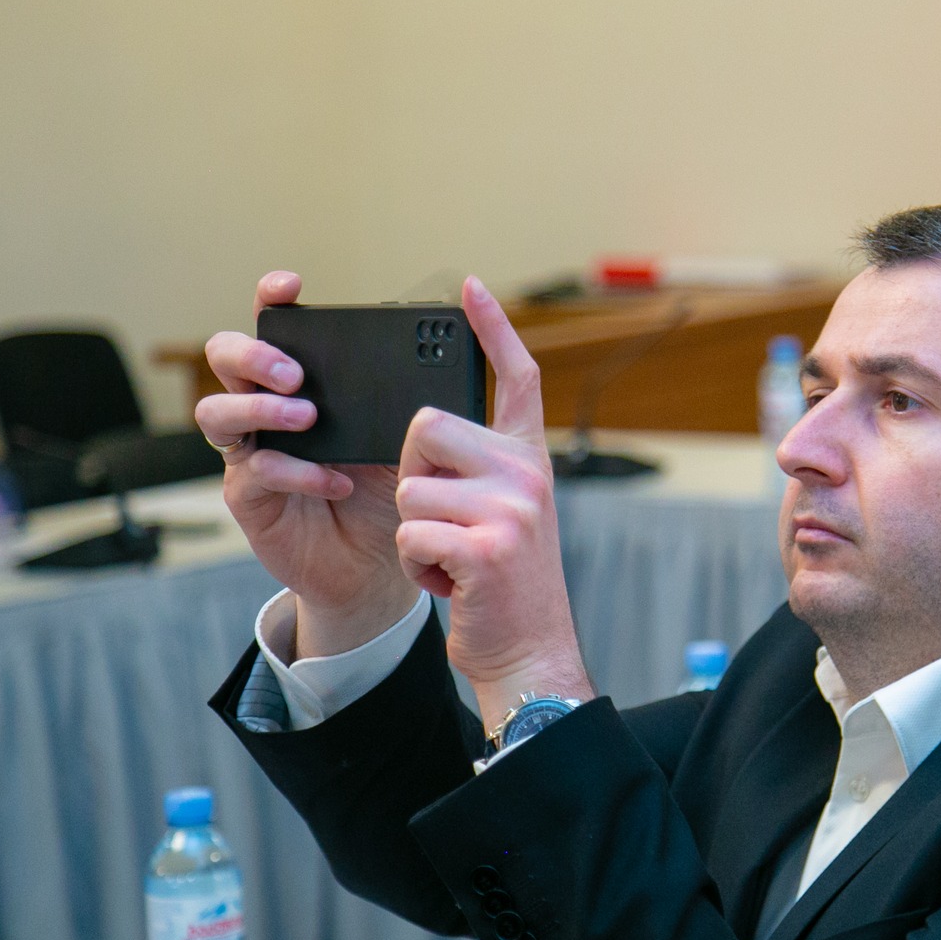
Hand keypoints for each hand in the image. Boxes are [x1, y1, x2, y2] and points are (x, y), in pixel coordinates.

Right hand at [196, 271, 414, 656]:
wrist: (380, 567)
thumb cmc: (388, 491)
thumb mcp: (406, 438)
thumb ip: (409, 401)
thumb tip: (440, 361)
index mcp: (302, 383)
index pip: (275, 328)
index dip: (272, 300)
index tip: (289, 286)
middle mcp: (265, 409)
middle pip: (224, 357)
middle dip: (253, 354)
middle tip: (295, 373)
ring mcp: (250, 452)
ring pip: (216, 411)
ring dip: (260, 407)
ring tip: (306, 416)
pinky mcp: (249, 497)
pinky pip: (255, 471)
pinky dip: (296, 471)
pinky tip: (336, 480)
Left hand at [394, 276, 592, 731]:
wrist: (530, 652)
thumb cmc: (503, 587)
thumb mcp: (507, 515)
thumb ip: (482, 469)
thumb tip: (425, 432)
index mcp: (530, 460)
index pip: (517, 377)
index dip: (492, 328)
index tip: (470, 287)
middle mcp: (527, 474)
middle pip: (427, 427)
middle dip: (413, 475)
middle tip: (443, 522)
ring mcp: (511, 509)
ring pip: (410, 485)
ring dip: (412, 533)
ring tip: (449, 560)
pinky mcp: (485, 546)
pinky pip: (411, 533)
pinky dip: (417, 568)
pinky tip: (450, 584)